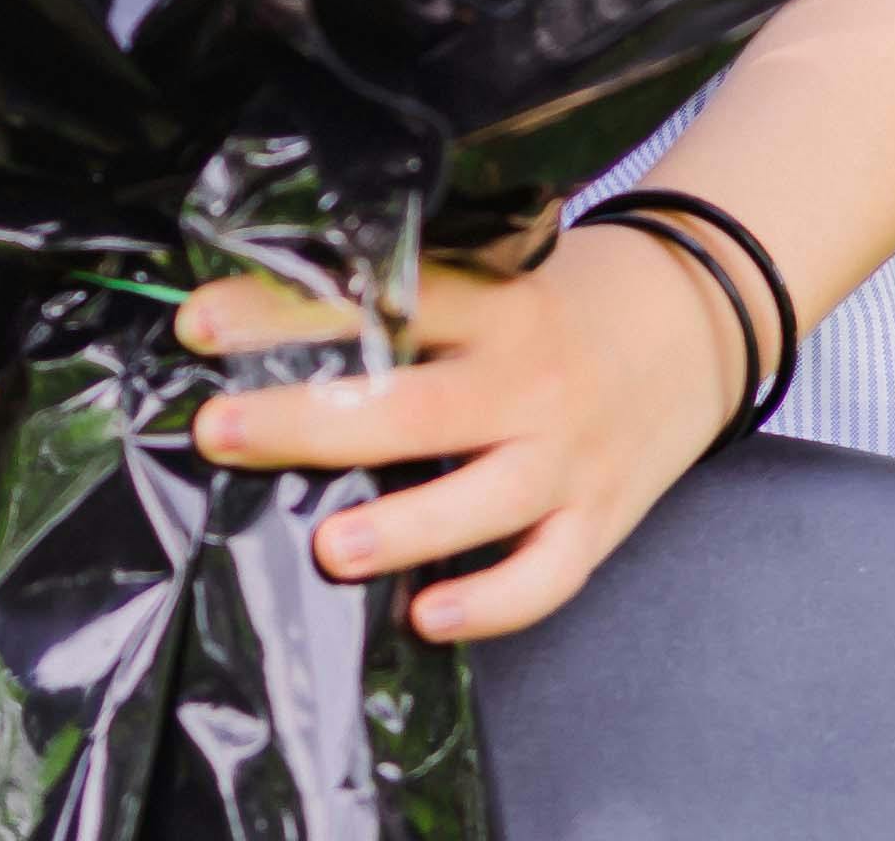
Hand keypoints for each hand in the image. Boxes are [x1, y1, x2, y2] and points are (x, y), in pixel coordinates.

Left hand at [177, 228, 750, 644]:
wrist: (695, 323)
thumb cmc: (556, 304)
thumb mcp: (490, 277)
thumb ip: (405, 304)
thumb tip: (260, 323)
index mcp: (492, 304)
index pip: (379, 303)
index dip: (284, 313)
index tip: (200, 323)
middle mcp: (527, 380)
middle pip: (413, 407)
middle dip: (308, 422)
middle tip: (220, 431)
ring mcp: (566, 457)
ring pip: (484, 500)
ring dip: (405, 528)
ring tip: (332, 550)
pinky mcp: (598, 520)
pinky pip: (547, 574)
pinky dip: (491, 603)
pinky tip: (429, 618)